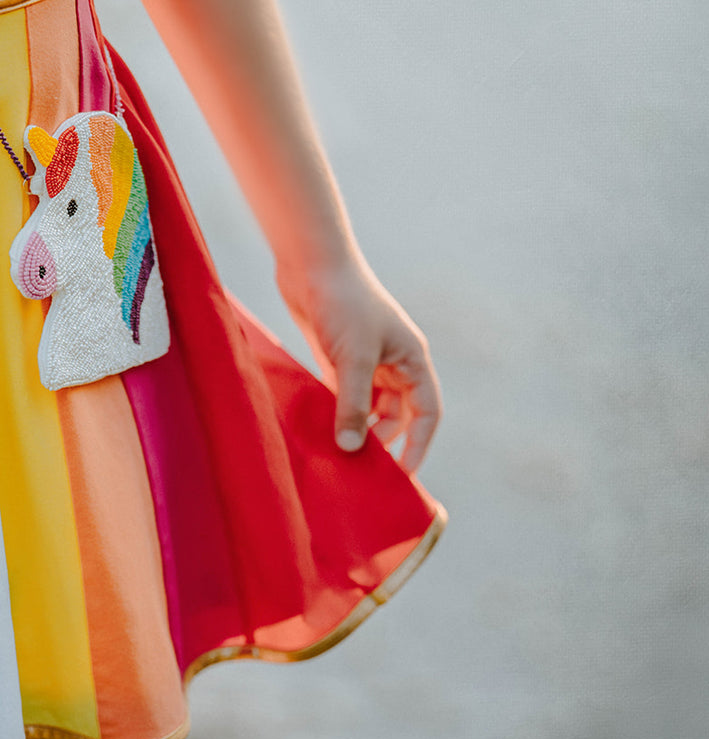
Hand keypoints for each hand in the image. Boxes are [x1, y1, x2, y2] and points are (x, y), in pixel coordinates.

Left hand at [276, 258, 441, 471]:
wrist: (311, 264)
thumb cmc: (343, 303)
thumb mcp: (352, 359)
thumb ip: (353, 405)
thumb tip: (351, 447)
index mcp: (412, 359)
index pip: (426, 412)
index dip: (418, 444)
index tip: (402, 475)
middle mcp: (393, 362)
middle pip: (395, 414)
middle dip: (381, 440)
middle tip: (359, 468)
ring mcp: (364, 361)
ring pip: (367, 406)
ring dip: (355, 427)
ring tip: (337, 453)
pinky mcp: (336, 358)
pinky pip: (341, 395)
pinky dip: (335, 412)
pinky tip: (320, 430)